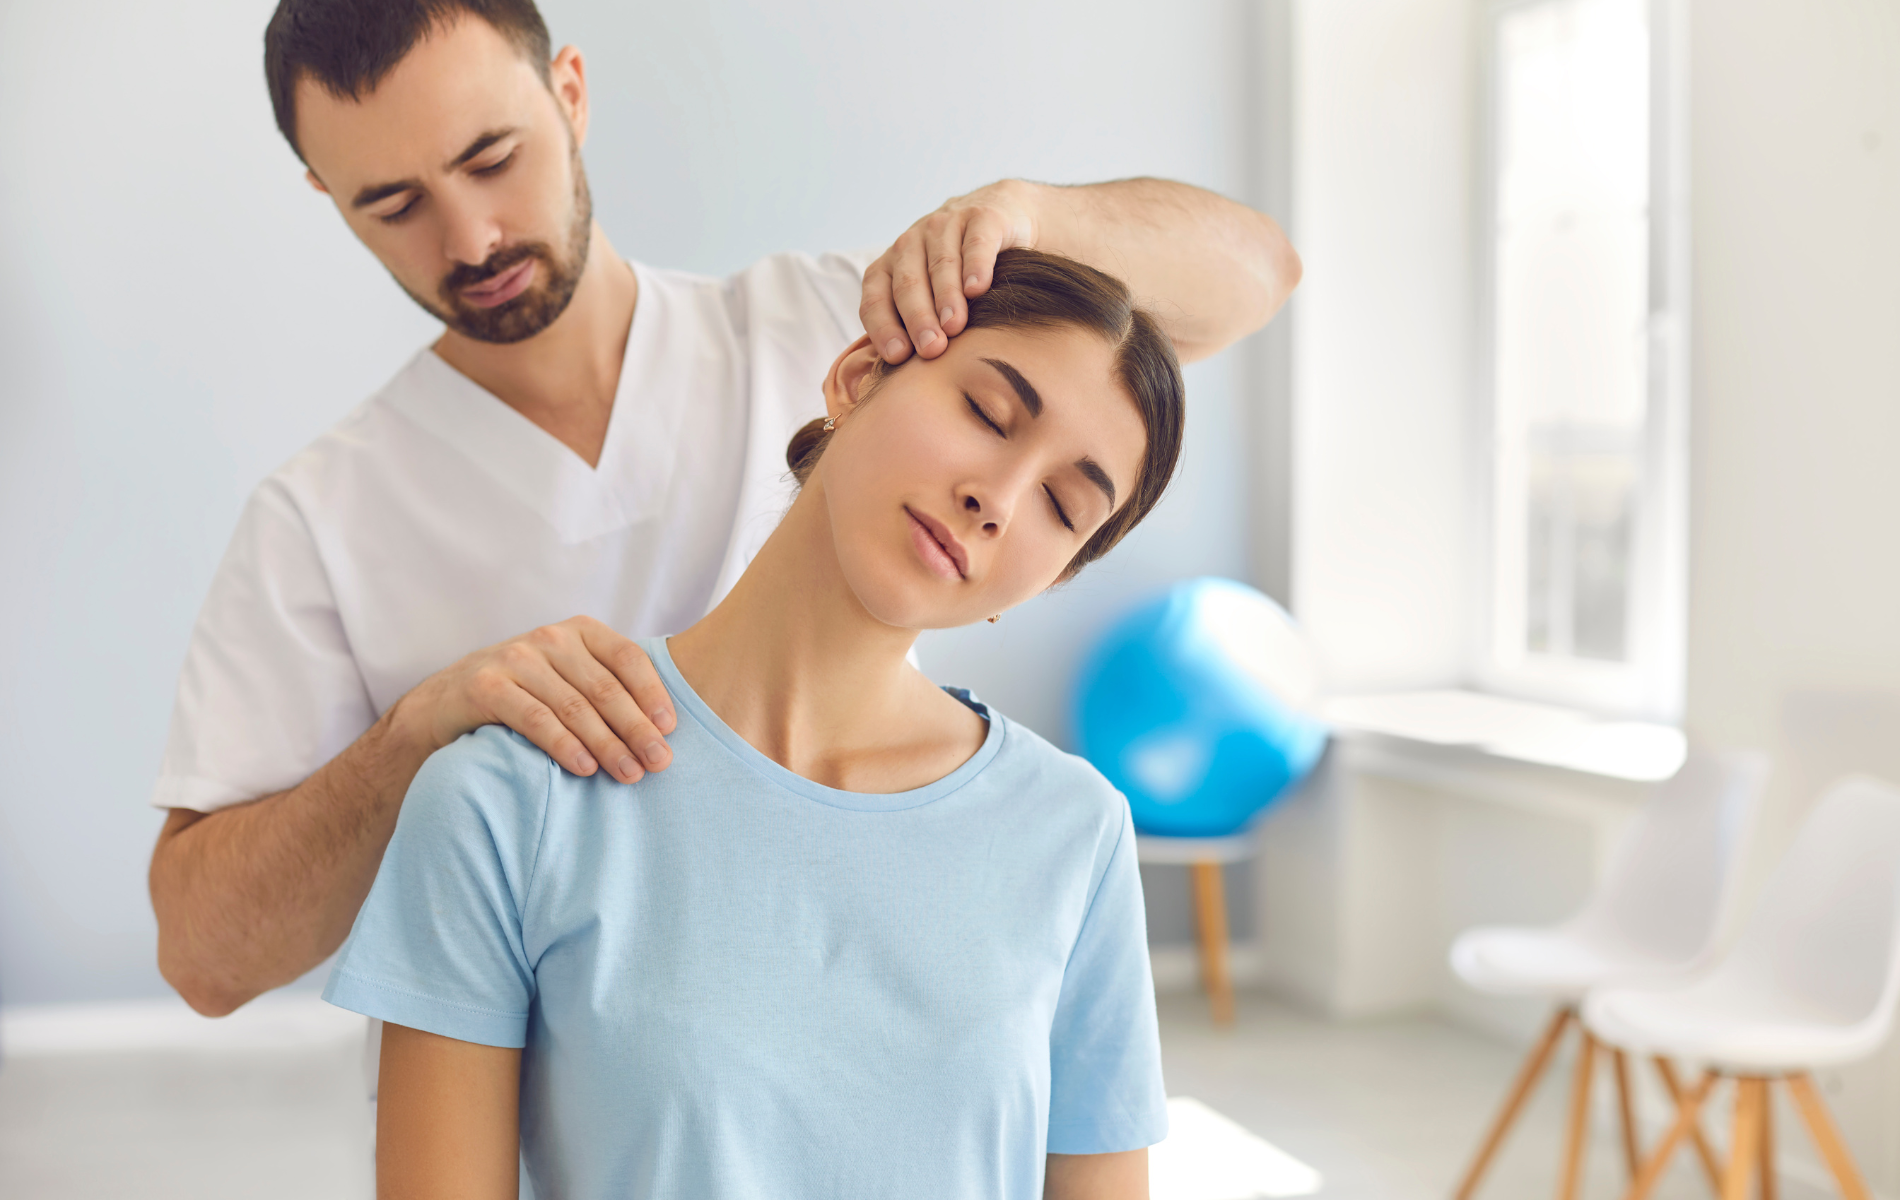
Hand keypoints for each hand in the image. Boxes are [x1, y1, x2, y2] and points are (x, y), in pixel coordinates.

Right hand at [392, 616, 675, 783]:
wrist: (446, 702)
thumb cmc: (525, 694)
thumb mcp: (568, 678)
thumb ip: (609, 688)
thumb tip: (665, 729)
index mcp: (579, 631)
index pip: (627, 657)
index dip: (652, 693)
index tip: (671, 730)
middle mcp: (549, 638)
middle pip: (604, 687)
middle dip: (636, 728)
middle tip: (659, 763)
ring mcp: (515, 658)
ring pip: (573, 706)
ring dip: (606, 743)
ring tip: (629, 773)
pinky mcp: (486, 686)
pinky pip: (535, 718)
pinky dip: (563, 745)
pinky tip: (584, 768)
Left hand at [860, 179, 1041, 364]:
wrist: (999, 218)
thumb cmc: (958, 275)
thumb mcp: (930, 297)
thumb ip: (914, 330)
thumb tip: (905, 385)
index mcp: (890, 266)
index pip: (876, 298)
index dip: (883, 326)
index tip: (898, 356)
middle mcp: (911, 243)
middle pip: (908, 283)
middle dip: (918, 318)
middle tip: (931, 349)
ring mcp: (945, 226)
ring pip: (941, 264)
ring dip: (946, 297)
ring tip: (954, 326)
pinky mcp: (981, 217)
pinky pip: (975, 243)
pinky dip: (975, 266)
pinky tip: (978, 289)